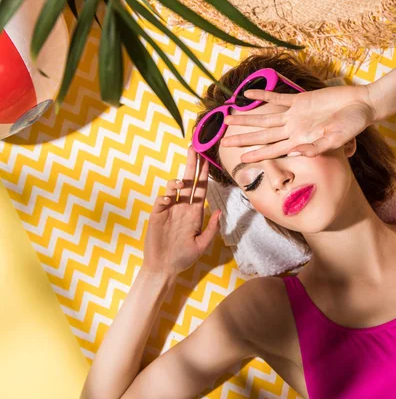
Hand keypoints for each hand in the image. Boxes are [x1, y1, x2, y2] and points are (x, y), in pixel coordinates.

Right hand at [142, 146, 221, 277]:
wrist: (164, 268)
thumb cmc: (184, 257)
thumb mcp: (202, 244)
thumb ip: (211, 228)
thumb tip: (218, 210)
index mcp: (195, 212)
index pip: (201, 188)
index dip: (204, 174)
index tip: (207, 159)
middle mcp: (182, 207)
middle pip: (188, 181)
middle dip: (191, 164)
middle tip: (193, 148)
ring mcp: (169, 210)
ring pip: (173, 188)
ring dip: (177, 181)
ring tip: (181, 181)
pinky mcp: (156, 216)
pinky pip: (160, 201)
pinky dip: (164, 197)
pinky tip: (168, 199)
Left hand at [220, 84, 376, 162]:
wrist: (362, 105)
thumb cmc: (352, 125)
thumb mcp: (337, 140)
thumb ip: (317, 147)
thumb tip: (298, 152)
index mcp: (301, 141)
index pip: (273, 150)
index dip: (256, 155)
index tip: (240, 159)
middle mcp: (294, 129)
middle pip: (263, 135)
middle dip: (243, 139)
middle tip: (223, 142)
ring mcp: (296, 115)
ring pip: (266, 117)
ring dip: (248, 118)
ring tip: (229, 118)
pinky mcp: (301, 100)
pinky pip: (278, 97)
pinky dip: (263, 95)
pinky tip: (248, 93)